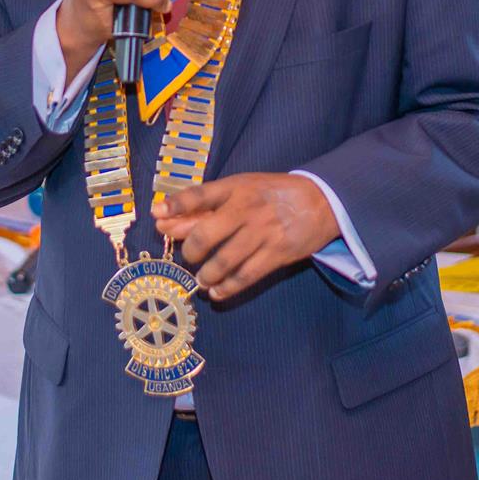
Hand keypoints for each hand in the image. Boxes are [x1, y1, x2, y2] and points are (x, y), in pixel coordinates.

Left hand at [154, 174, 338, 301]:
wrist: (321, 201)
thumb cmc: (272, 194)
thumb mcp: (240, 189)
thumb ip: (202, 206)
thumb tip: (161, 218)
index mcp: (236, 188)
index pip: (200, 195)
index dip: (176, 205)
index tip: (157, 216)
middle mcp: (247, 209)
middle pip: (206, 234)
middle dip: (190, 252)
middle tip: (190, 258)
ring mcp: (262, 233)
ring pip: (224, 261)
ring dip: (206, 274)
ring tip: (202, 279)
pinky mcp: (277, 254)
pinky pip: (245, 276)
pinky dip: (227, 288)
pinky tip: (217, 291)